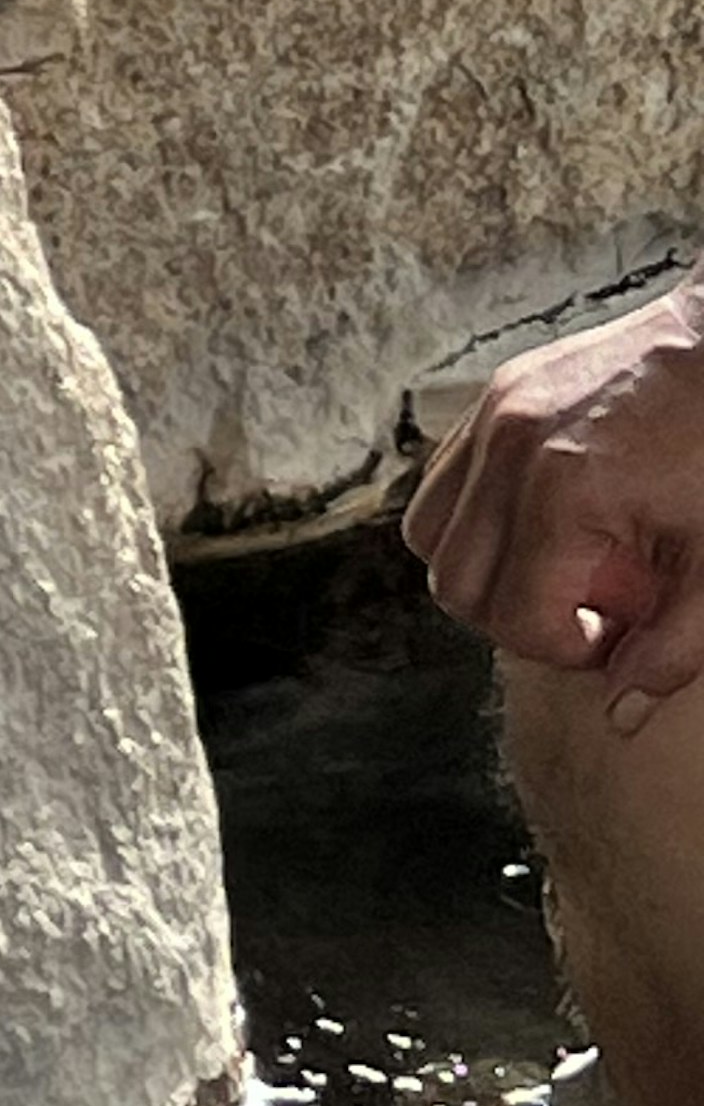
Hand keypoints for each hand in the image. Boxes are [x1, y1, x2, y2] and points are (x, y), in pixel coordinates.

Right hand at [408, 278, 703, 710]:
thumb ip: (676, 646)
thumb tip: (623, 710)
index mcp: (564, 491)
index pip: (516, 616)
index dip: (567, 649)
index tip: (617, 639)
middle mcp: (509, 449)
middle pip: (456, 585)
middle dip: (517, 616)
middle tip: (587, 609)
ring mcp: (492, 416)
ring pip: (430, 534)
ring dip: (485, 568)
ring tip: (559, 564)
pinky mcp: (494, 395)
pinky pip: (446, 481)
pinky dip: (479, 516)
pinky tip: (547, 518)